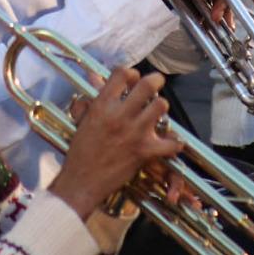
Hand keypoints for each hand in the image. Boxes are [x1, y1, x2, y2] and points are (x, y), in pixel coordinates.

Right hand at [49, 68, 181, 218]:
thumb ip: (90, 99)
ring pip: (161, 105)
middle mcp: (120, 115)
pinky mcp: (144, 151)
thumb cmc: (80, 152)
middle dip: (155, 81)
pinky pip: (170, 143)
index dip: (130, 73)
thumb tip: (94, 78)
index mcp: (102, 105)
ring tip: (156, 112)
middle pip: (148, 84)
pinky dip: (174, 143)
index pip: (122, 73)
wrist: (82, 181)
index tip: (132, 79)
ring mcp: (134, 132)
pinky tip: (170, 142)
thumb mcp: (82, 121)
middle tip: (155, 84)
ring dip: (160, 107)